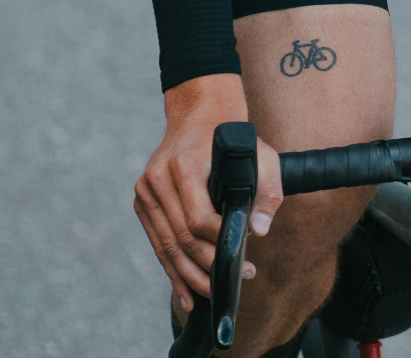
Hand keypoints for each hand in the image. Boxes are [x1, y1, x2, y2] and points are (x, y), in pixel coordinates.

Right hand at [133, 73, 284, 311]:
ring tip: (209, 295)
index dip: (219, 244)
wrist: (200, 115)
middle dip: (206, 267)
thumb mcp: (263, 158)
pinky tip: (184, 291)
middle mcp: (157, 179)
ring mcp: (145, 190)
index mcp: (183, 166)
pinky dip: (171, 268)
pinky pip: (157, 241)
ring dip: (187, 275)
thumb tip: (259, 231)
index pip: (198, 219)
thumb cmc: (234, 140)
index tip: (243, 259)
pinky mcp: (143, 200)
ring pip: (165, 245)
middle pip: (179, 238)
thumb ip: (268, 193)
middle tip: (232, 283)